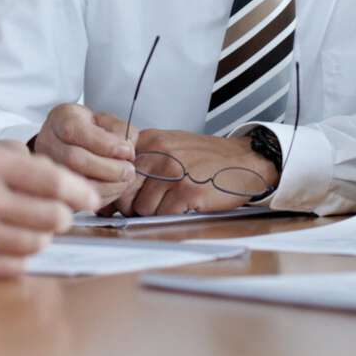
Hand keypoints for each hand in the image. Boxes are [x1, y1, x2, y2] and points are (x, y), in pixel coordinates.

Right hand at [0, 141, 100, 277]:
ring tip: (30, 225)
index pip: (55, 183)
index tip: (93, 199)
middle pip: (54, 217)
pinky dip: (24, 256)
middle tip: (59, 213)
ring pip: (39, 243)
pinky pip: (17, 266)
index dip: (81, 193)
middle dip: (64, 216)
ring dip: (43, 236)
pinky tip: (14, 242)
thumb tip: (76, 188)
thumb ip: (37, 163)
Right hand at [31, 103, 136, 208]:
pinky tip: (114, 190)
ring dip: (107, 185)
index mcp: (60, 119)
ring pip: (74, 182)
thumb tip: (127, 150)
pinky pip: (77, 199)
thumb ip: (119, 130)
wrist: (68, 141)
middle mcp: (48, 143)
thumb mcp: (105, 119)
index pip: (75, 131)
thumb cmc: (88, 129)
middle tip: (129, 170)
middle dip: (108, 168)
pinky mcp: (55, 189)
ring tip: (124, 181)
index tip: (128, 151)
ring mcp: (49, 167)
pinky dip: (102, 196)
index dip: (105, 144)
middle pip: (74, 159)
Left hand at [121, 130, 274, 216]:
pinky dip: (174, 216)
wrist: (244, 159)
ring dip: (157, 212)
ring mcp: (172, 172)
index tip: (127, 198)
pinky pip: (164, 215)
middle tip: (154, 203)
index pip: (116, 171)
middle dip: (135, 205)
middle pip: (125, 193)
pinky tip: (187, 204)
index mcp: (149, 140)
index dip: (120, 191)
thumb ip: (142, 162)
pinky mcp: (187, 191)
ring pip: (143, 208)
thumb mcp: (169, 147)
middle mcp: (158, 153)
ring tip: (175, 201)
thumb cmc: (206, 158)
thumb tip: (111, 192)